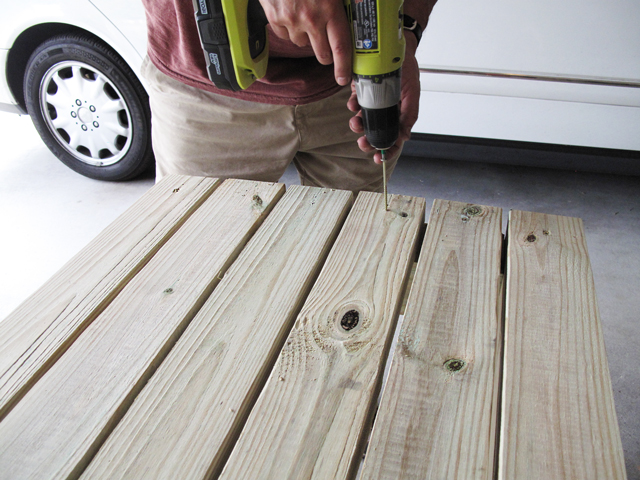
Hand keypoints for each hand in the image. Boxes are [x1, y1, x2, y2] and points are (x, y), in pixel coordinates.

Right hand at [258, 0, 352, 85]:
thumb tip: (363, 3)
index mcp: (329, 9)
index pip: (340, 47)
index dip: (343, 66)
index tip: (344, 78)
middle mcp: (310, 19)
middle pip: (321, 53)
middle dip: (326, 55)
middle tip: (327, 49)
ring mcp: (291, 20)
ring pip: (301, 43)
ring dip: (306, 36)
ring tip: (305, 17)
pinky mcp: (274, 18)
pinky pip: (284, 34)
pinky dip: (288, 28)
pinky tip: (291, 13)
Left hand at [348, 32, 420, 163]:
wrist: (396, 47)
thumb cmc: (408, 69)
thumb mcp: (413, 92)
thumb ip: (410, 115)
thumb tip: (405, 137)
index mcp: (399, 115)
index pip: (393, 138)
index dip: (387, 151)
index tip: (379, 158)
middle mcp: (385, 111)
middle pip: (375, 133)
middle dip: (368, 141)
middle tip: (363, 142)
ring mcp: (372, 102)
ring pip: (362, 121)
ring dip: (357, 124)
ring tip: (356, 122)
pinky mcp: (361, 92)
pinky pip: (355, 103)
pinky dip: (352, 105)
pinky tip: (353, 104)